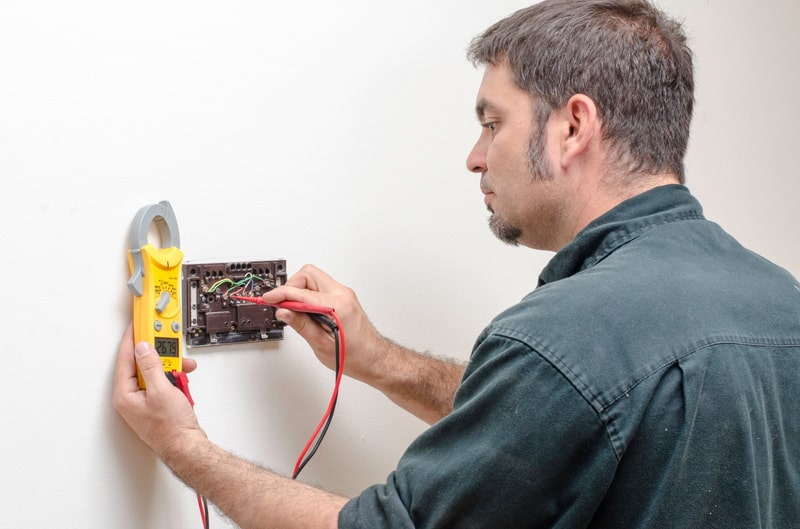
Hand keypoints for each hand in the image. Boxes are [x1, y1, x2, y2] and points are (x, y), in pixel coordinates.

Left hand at [112, 324, 205, 456]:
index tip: (137, 325)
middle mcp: (131, 397)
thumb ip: (151, 366)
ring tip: (182, 368)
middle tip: (168, 345)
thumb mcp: (162, 390)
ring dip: (171, 368)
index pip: (125, 358)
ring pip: (155, 373)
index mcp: (125, 394)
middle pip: (142, 365)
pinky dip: (174, 378)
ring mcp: (144, 401)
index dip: (132, 339)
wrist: (187, 447)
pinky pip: (163, 382)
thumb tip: (144, 348)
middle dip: (160, 356)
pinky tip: (183, 380)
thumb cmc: (171, 429)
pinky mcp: (157, 403)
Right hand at [260, 264, 385, 383]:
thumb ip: (301, 324)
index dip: (281, 294)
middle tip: (282, 304)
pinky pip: (320, 288)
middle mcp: (342, 294)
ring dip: (299, 291)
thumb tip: (284, 311)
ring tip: (294, 311)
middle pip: (308, 274)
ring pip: (313, 279)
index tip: (268, 299)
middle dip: (291, 287)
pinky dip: (308, 296)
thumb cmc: (355, 356)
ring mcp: (344, 294)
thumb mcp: (321, 345)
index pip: (302, 292)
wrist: (373, 358)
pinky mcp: (343, 298)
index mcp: (337, 305)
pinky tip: (305, 312)